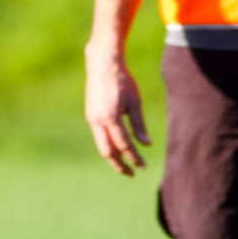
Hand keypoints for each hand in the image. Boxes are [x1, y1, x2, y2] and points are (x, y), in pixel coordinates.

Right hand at [83, 47, 149, 176]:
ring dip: (112, 157)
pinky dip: (108, 145)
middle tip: (132, 174)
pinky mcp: (90, 115)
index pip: (124, 145)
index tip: (143, 166)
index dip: (134, 157)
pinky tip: (117, 149)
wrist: (102, 64)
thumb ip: (139, 125)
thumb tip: (147, 145)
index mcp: (111, 117)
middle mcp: (98, 120)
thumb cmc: (123, 81)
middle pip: (108, 151)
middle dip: (119, 165)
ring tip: (124, 165)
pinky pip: (99, 136)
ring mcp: (92, 118)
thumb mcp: (135, 102)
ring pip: (101, 145)